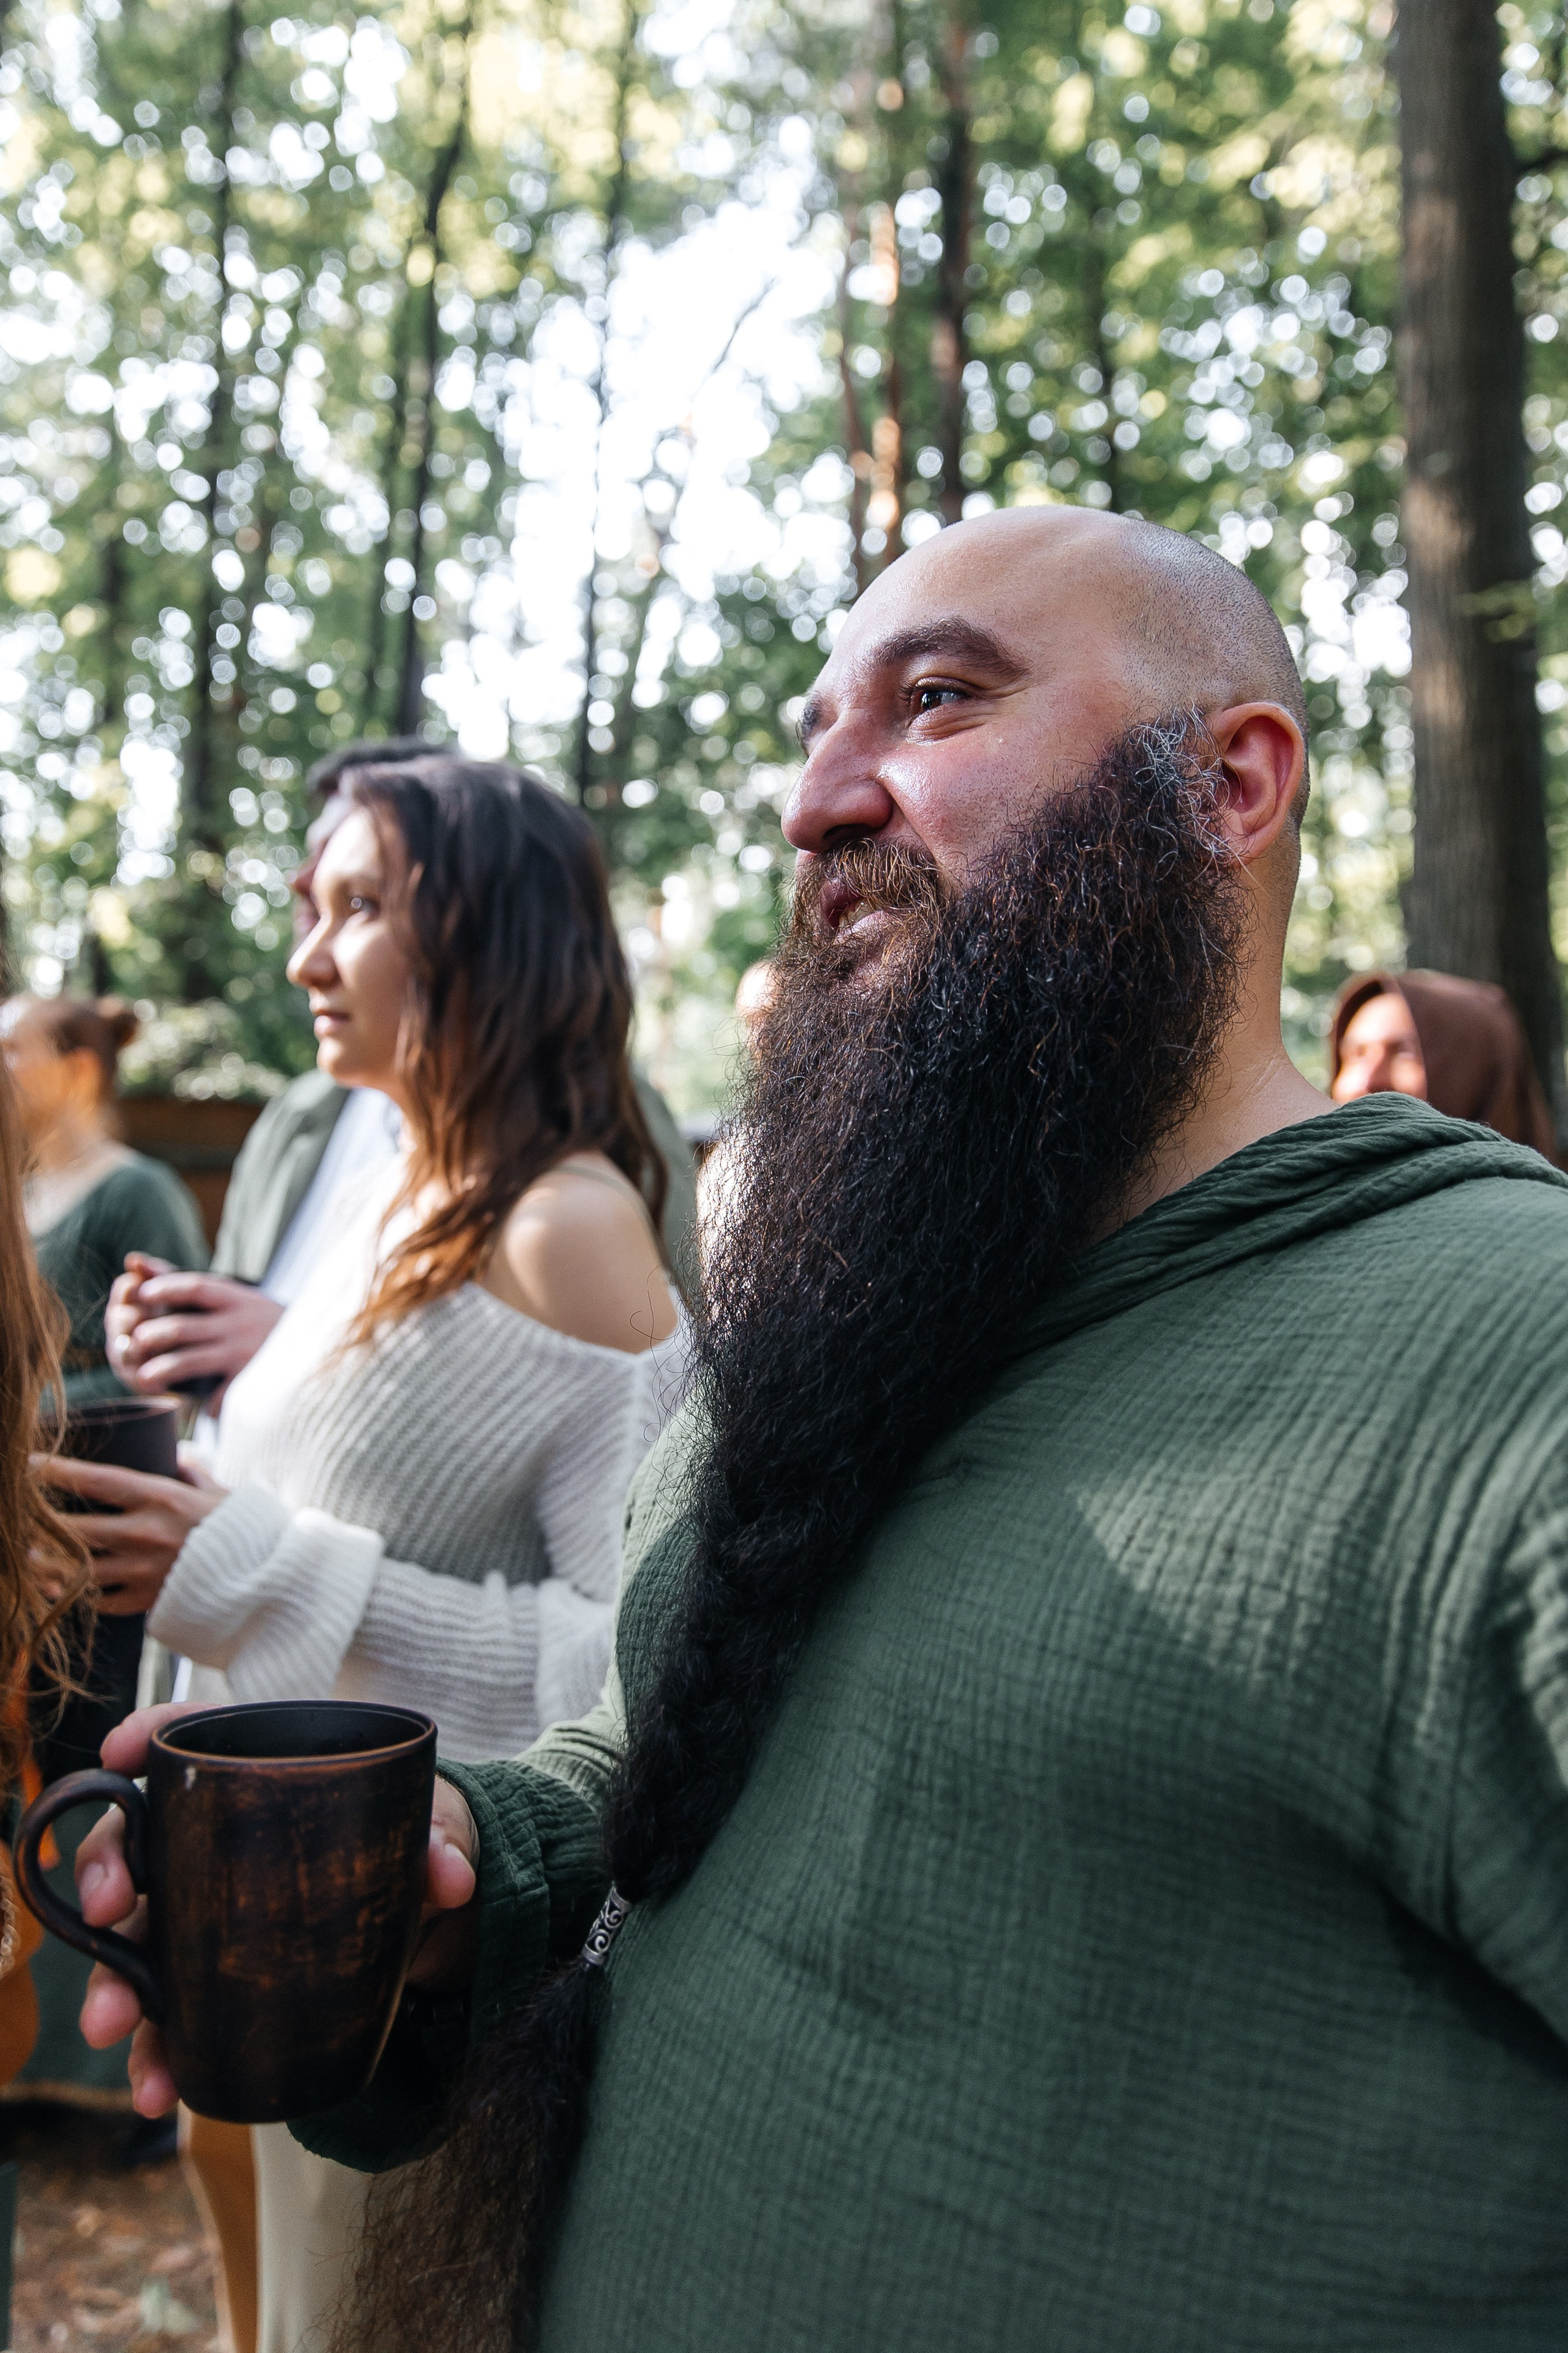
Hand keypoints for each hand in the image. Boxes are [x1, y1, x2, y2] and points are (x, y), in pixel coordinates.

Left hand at [33, 1452, 226, 1613]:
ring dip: (48, 1565)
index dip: (56, 1471)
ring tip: (28, 1560)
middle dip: (40, 1524)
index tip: (29, 1464)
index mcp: (160, 1498)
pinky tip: (61, 1588)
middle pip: (74, 1528)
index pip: (95, 1480)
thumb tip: (179, 1455)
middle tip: (20, 1519)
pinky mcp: (145, 1601)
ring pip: (76, 1569)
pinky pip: (98, 1600)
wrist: (266, 1581)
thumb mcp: (219, 1492)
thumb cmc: (243, 1530)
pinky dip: (78, 1594)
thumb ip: (193, 1472)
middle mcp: (144, 1533)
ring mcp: (142, 1570)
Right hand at [78, 1708, 481, 2116]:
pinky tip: (157, 2090)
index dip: (148, 1736)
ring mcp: (200, 1916)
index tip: (118, 1752)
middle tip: (106, 1913)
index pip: (191, 1739)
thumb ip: (444, 1840)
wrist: (420, 1917)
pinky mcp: (210, 1982)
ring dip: (112, 1985)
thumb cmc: (408, 1843)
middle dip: (104, 1875)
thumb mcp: (433, 1828)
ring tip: (112, 2028)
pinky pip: (168, 2018)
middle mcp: (209, 1843)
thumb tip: (449, 1878)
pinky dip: (156, 2053)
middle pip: (135, 1842)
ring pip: (133, 1941)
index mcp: (259, 1776)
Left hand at [107, 1255, 283, 1401]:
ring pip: (192, 1361)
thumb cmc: (262, 1322)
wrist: (320, 1349)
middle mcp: (240, 1323)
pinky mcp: (253, 1381)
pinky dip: (204, 1403)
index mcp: (236, 1298)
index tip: (141, 1294)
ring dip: (162, 1370)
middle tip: (135, 1342)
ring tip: (141, 1378)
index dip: (164, 1289)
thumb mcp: (233, 1297)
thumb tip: (131, 1259)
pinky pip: (220, 1394)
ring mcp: (246, 1353)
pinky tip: (190, 1407)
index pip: (195, 1287)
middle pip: (185, 1326)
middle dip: (155, 1334)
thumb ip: (183, 1283)